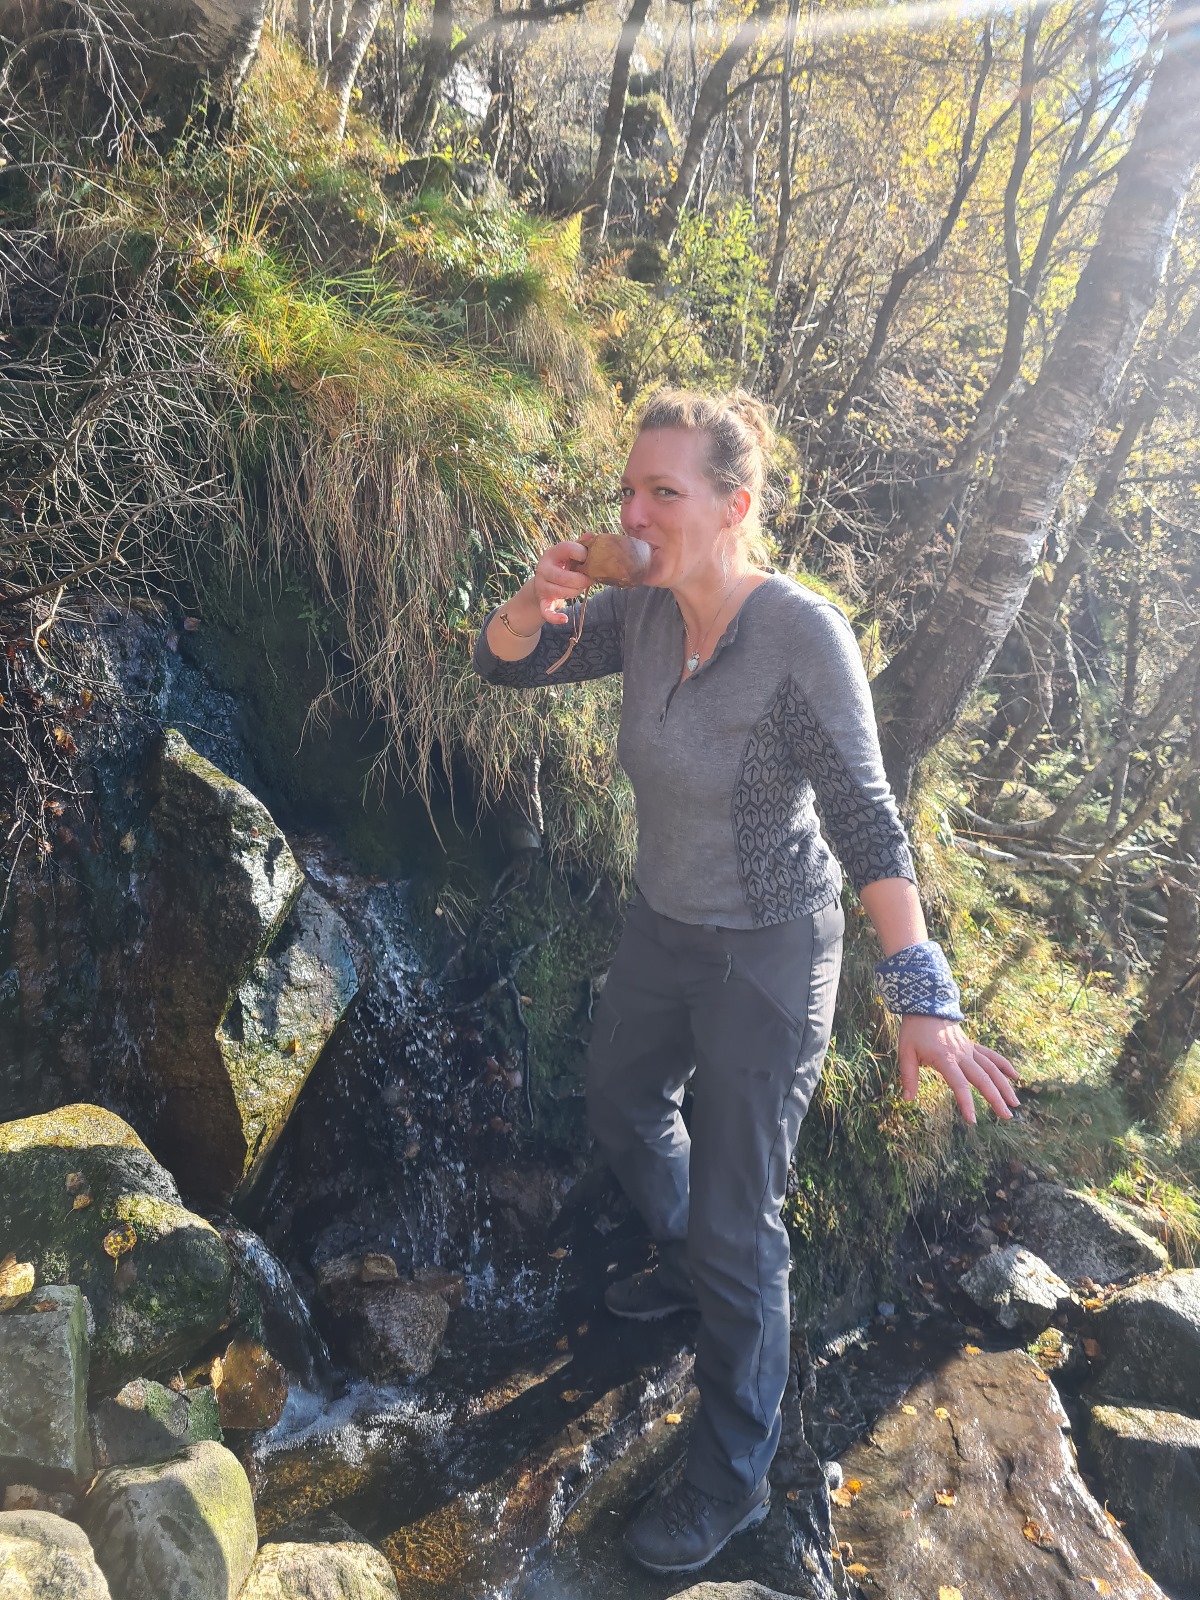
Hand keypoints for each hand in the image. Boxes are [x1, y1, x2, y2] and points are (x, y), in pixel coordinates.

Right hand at [531, 534, 594, 624]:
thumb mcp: (568, 555)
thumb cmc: (561, 567)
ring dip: (575, 593)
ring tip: (580, 589)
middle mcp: (543, 568)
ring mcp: (541, 586)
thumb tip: (592, 534)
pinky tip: (564, 619)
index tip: (588, 559)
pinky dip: (555, 617)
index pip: (566, 548)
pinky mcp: (541, 601)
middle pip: (564, 577)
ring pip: (560, 592)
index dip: (581, 553)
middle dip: (581, 581)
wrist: (542, 584)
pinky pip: (546, 612)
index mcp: (551, 553)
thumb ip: (580, 546)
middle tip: (590, 580)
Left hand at [897, 1014, 1018, 1124]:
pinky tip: (1015, 1076)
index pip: (958, 1084)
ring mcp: (969, 1049)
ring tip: (1014, 1103)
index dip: (966, 1102)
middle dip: (996, 1098)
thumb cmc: (914, 1030)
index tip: (972, 1120)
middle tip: (1006, 1116)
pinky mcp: (972, 1045)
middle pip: (983, 1078)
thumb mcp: (905, 1052)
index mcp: (945, 1059)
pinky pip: (991, 1055)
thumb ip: (908, 1076)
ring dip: (1005, 1086)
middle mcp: (962, 1055)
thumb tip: (906, 1099)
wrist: (925, 1006)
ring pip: (992, 1069)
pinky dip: (1004, 1065)